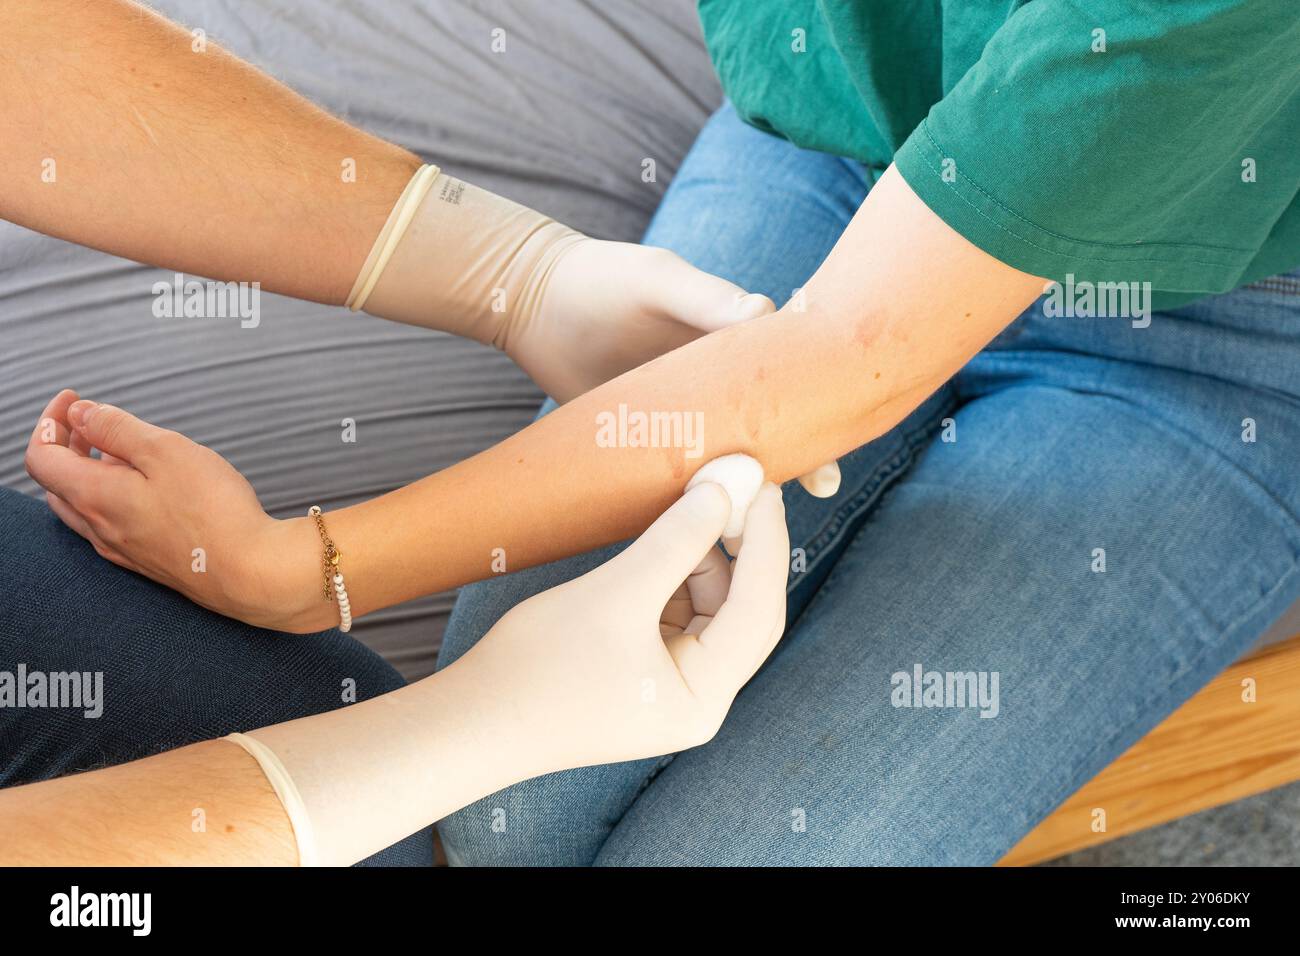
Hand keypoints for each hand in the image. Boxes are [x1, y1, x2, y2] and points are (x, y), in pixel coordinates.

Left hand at [24, 390, 324, 631]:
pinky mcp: (146, 560)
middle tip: (91, 419)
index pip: (40, 457)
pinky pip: (108, 524)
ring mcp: (121, 549)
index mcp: (94, 496)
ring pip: (81, 506)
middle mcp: (98, 527)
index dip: (49, 421)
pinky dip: (109, 496)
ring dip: (86, 471)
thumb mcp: (165, 450)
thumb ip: (116, 428)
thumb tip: (80, 414)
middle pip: (56, 483)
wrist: (250, 572)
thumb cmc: (212, 510)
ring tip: (118, 449)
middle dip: (64, 444)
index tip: (74, 399)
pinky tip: (144, 486)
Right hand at [453, 479, 789, 770]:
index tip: (762, 483)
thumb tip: (726, 488)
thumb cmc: (540, 666)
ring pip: (712, 609)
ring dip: (701, 558)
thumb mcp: (617, 592)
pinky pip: (680, 615)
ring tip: (682, 510)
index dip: (766, 541)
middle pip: (744, 611)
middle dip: (740, 549)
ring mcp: (673, 688)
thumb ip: (676, 540)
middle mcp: (700, 700)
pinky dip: (675, 575)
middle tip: (736, 486)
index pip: (759, 610)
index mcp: (704, 698)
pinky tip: (662, 541)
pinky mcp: (646, 673)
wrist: (473, 718)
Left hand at [514, 238, 841, 495]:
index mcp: (734, 342)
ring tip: (766, 510)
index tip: (833, 440)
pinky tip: (707, 522)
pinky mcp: (645, 441)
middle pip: (769, 424)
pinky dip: (693, 496)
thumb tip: (766, 311)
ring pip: (726, 456)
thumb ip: (708, 300)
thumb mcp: (660, 282)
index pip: (789, 378)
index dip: (816, 409)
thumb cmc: (604, 280)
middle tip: (820, 486)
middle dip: (797, 455)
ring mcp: (682, 416)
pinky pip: (677, 474)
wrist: (534, 304)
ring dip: (746, 483)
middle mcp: (716, 384)